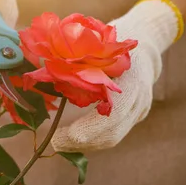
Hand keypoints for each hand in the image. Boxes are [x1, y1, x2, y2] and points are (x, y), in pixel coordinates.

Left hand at [51, 0, 180, 151]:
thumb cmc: (113, 40)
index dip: (87, 130)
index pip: (112, 116)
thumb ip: (74, 60)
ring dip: (85, 144)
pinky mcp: (134, 115)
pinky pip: (113, 133)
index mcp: (130, 80)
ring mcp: (138, 110)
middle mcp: (138, 100)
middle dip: (81, 143)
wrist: (145, 41)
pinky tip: (73, 138)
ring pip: (112, 137)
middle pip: (112, 134)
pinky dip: (92, 138)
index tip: (61, 137)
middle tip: (55, 143)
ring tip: (60, 143)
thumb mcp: (94, 45)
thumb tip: (40, 69)